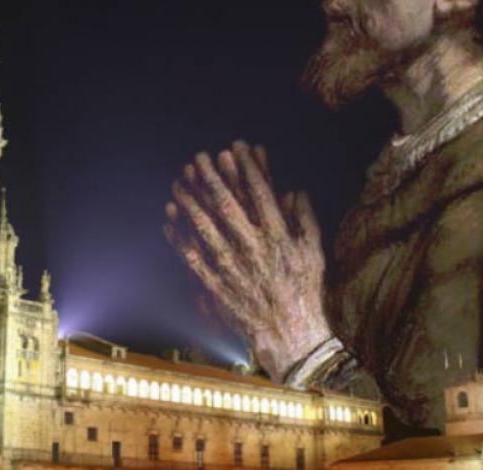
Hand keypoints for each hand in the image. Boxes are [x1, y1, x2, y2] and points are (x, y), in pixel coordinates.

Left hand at [164, 140, 330, 381]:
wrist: (290, 334)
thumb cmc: (305, 291)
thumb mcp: (314, 252)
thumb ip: (305, 219)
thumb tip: (294, 190)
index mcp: (278, 236)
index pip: (260, 193)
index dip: (246, 167)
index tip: (236, 147)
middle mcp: (252, 248)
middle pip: (226, 205)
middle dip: (210, 178)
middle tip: (198, 158)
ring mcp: (231, 267)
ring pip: (204, 227)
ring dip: (188, 202)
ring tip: (177, 182)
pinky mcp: (216, 285)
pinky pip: (193, 257)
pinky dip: (178, 237)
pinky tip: (168, 220)